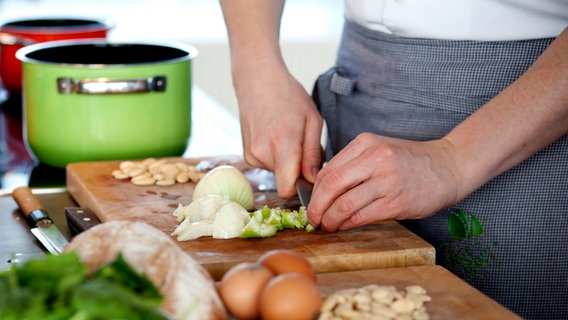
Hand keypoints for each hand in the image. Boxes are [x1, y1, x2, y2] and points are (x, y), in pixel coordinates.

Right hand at [234, 63, 323, 197]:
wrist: (257, 80)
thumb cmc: (289, 96)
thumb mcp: (312, 121)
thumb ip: (313, 154)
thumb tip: (312, 179)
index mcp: (282, 145)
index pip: (288, 189)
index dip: (301, 187)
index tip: (311, 176)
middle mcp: (262, 154)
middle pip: (285, 181)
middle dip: (297, 170)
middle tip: (302, 145)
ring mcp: (251, 155)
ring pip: (277, 173)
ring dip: (286, 162)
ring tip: (288, 135)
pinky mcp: (246, 155)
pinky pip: (268, 165)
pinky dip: (275, 157)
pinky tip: (275, 136)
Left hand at [307, 133, 461, 231]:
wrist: (449, 166)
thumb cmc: (410, 161)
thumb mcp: (379, 150)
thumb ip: (352, 164)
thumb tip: (323, 189)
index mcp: (365, 143)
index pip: (328, 170)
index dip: (314, 191)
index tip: (311, 203)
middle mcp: (375, 159)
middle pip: (331, 186)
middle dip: (316, 207)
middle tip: (313, 219)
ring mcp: (386, 181)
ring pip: (344, 204)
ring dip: (330, 219)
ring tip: (327, 225)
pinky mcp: (396, 202)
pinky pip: (361, 216)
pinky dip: (347, 224)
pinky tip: (344, 226)